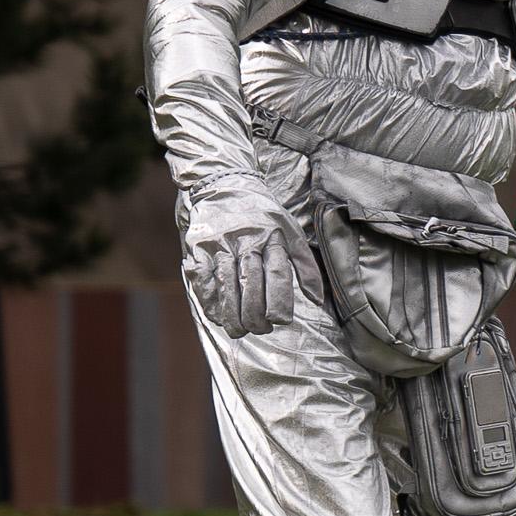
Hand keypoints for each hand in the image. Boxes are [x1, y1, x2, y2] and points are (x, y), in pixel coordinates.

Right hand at [183, 185, 310, 336]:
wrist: (227, 184)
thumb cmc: (264, 216)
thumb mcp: (291, 232)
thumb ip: (305, 266)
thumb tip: (317, 300)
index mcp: (272, 237)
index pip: (277, 273)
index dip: (278, 300)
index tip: (280, 321)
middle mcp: (246, 240)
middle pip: (250, 282)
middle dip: (255, 313)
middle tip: (260, 329)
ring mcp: (220, 244)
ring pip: (226, 283)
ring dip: (232, 313)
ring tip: (240, 331)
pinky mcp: (199, 247)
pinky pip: (202, 278)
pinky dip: (209, 300)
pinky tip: (217, 316)